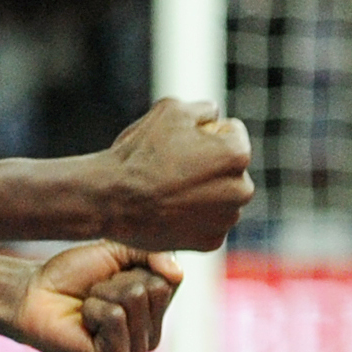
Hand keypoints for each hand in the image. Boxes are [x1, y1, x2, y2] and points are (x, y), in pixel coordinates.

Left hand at [12, 241, 183, 351]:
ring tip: (89, 305)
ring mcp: (136, 348)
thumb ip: (152, 253)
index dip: (137, 265)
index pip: (171, 277)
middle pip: (154, 288)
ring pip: (135, 299)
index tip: (114, 275)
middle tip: (97, 292)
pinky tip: (84, 321)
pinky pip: (116, 318)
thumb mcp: (116, 251)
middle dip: (119, 281)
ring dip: (103, 294)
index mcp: (158, 308)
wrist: (34, 294)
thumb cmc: (73, 274)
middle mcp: (153, 331)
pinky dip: (94, 310)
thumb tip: (178, 274)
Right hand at [98, 98, 254, 251]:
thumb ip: (203, 109)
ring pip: (221, 197)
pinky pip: (208, 223)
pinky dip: (193, 218)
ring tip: (168, 190)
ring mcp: (226, 219)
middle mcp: (241, 189)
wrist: (110, 199)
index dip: (205, 133)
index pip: (233, 133)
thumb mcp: (171, 110)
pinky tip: (169, 211)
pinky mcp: (211, 242)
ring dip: (203, 193)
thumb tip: (214, 116)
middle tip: (173, 168)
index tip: (180, 143)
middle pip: (230, 168)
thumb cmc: (139, 153)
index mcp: (237, 154)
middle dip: (210, 165)